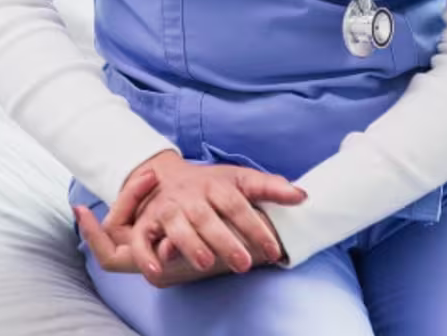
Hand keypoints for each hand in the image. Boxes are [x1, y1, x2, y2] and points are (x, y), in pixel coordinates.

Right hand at [78, 153, 302, 285]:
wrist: (163, 176)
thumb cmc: (210, 185)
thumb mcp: (240, 180)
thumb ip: (270, 188)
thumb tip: (303, 196)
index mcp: (216, 185)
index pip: (238, 205)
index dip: (255, 227)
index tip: (274, 250)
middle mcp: (190, 196)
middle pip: (208, 217)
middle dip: (225, 240)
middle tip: (244, 264)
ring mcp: (167, 209)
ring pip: (177, 227)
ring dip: (191, 245)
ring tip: (207, 263)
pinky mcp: (147, 223)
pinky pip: (143, 240)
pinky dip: (147, 255)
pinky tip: (158, 271)